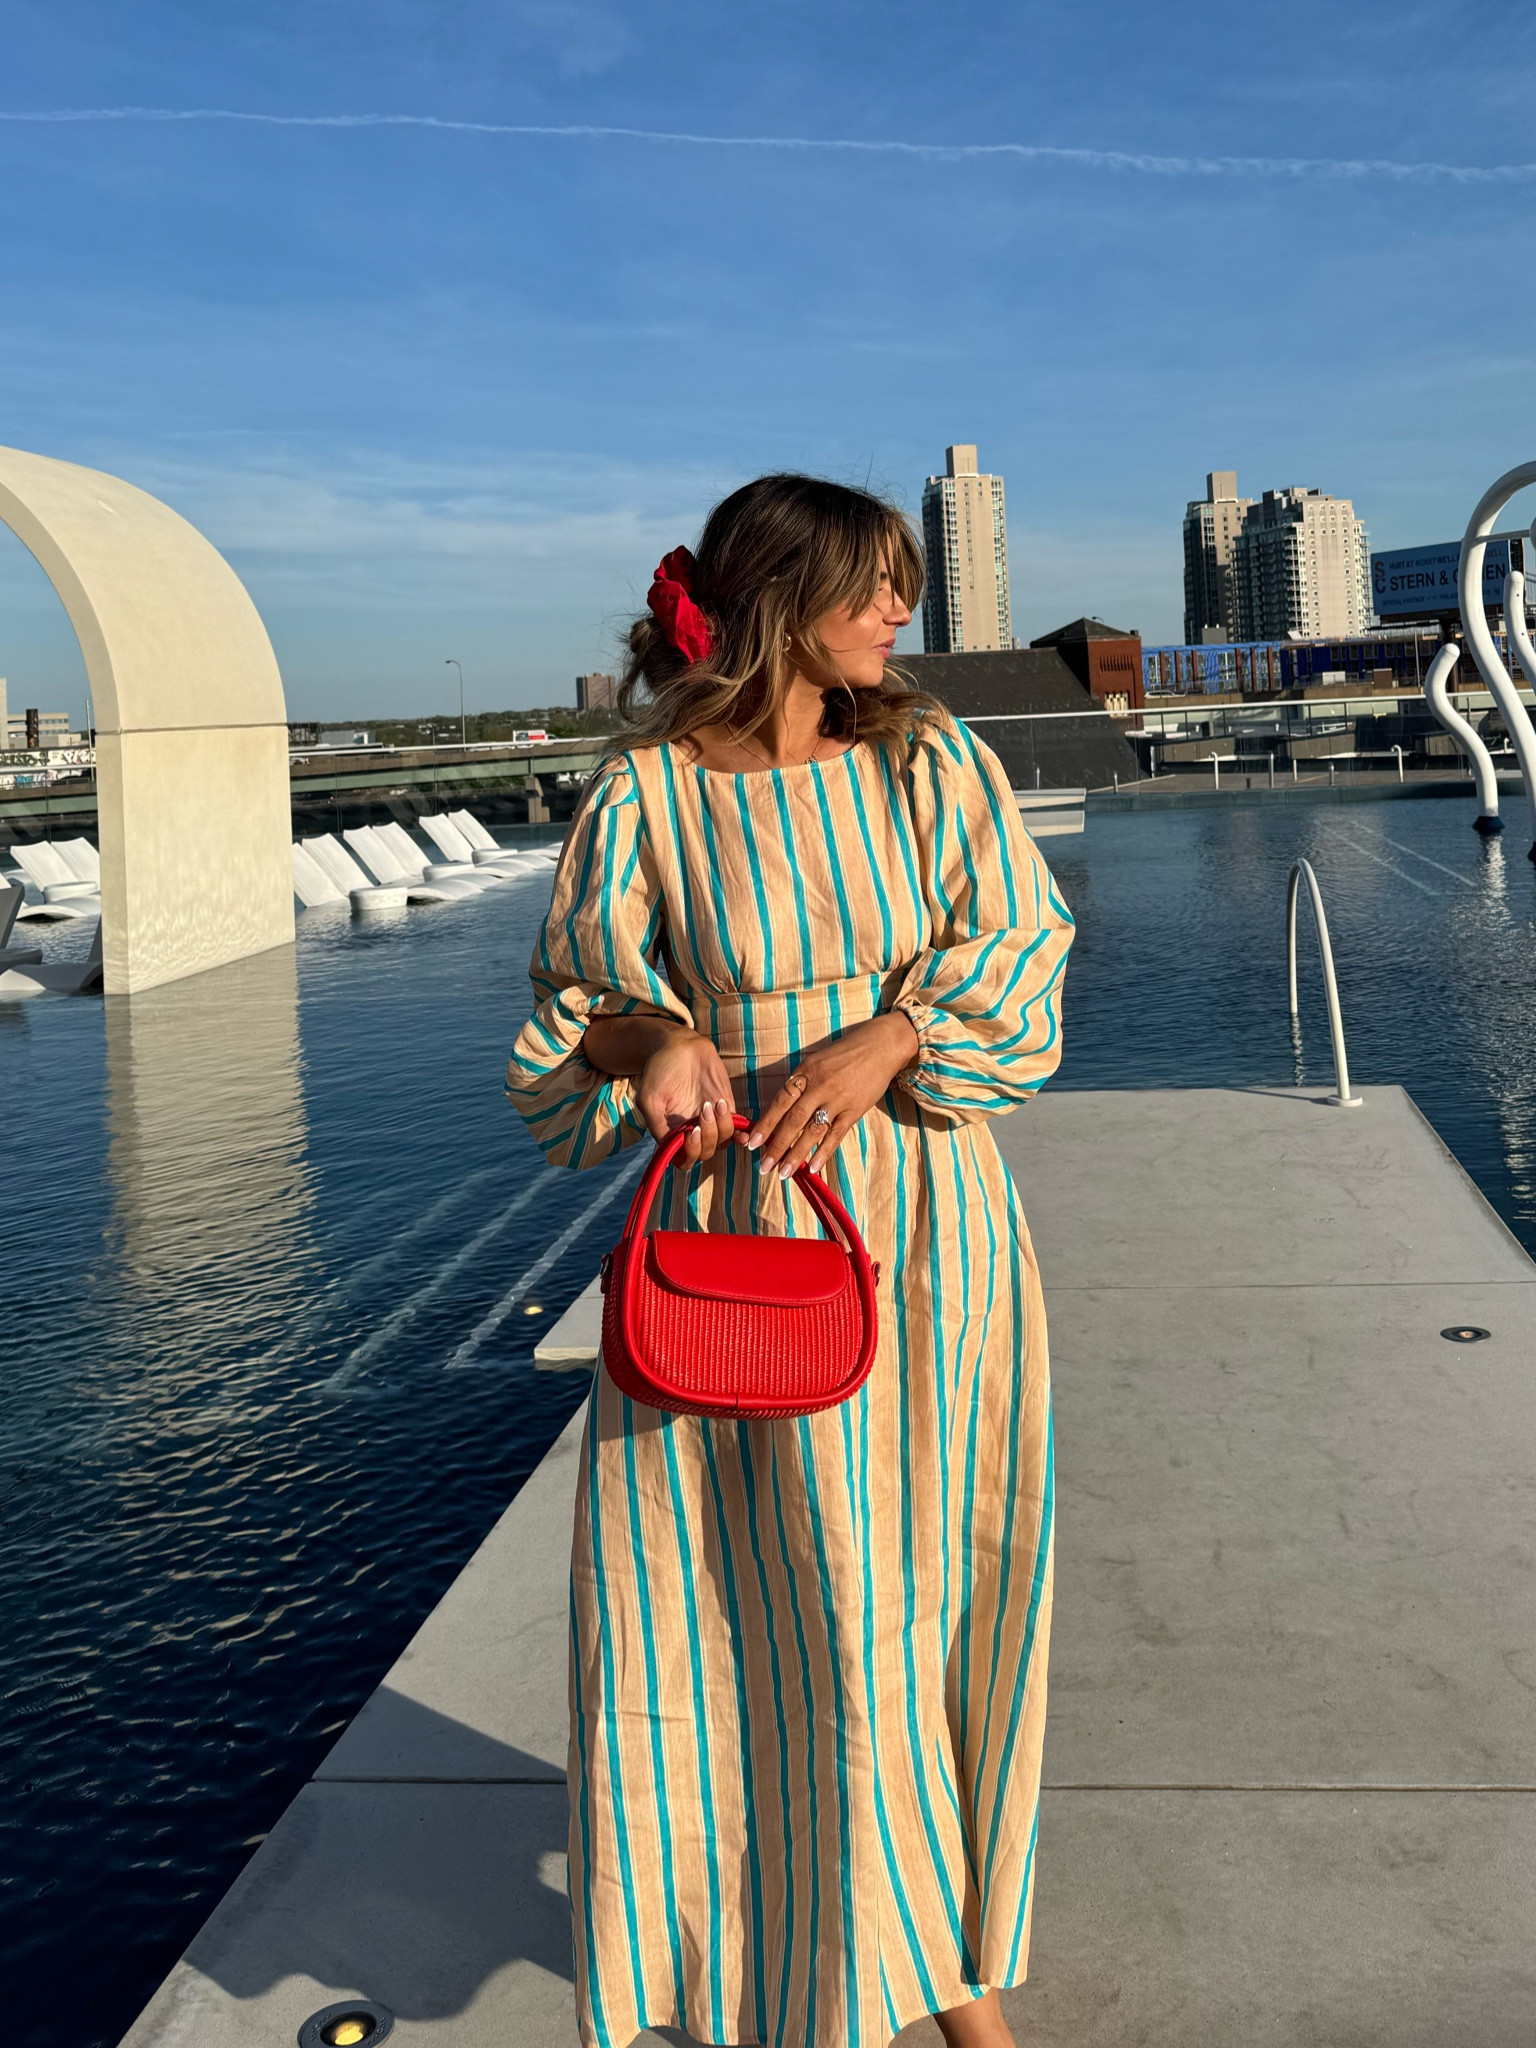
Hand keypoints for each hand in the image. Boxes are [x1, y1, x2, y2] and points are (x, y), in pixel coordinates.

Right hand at [635, 1029, 735, 1163]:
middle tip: (704, 1110)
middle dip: (707, 1138)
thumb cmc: (660, 1069)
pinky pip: (737, 1129)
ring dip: (721, 1129)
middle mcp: (691, 1131)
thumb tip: (669, 1147)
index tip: (691, 1132)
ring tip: (714, 1103)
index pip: (683, 1159)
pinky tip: (743, 1132)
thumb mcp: (649, 1097)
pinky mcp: (727, 1109)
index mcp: (671, 1132)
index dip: (690, 1153)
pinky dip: (741, 1134)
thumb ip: (657, 1125)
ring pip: (722, 1142)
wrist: (680, 1045)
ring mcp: (711, 1121)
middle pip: (705, 1153)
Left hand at [745, 1011, 918, 1179]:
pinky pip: (836, 1135)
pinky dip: (823, 1152)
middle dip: (776, 1146)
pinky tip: (812, 1167)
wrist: (882, 1046)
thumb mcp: (817, 1060)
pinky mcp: (855, 1110)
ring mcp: (838, 1099)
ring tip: (783, 1174)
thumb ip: (800, 1082)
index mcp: (806, 1072)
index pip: (780, 1101)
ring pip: (813, 1131)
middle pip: (793, 1120)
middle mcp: (820, 1086)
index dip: (766, 1124)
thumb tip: (781, 1109)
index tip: (753, 1143)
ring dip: (796, 1155)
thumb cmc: (845, 1053)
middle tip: (763, 1166)